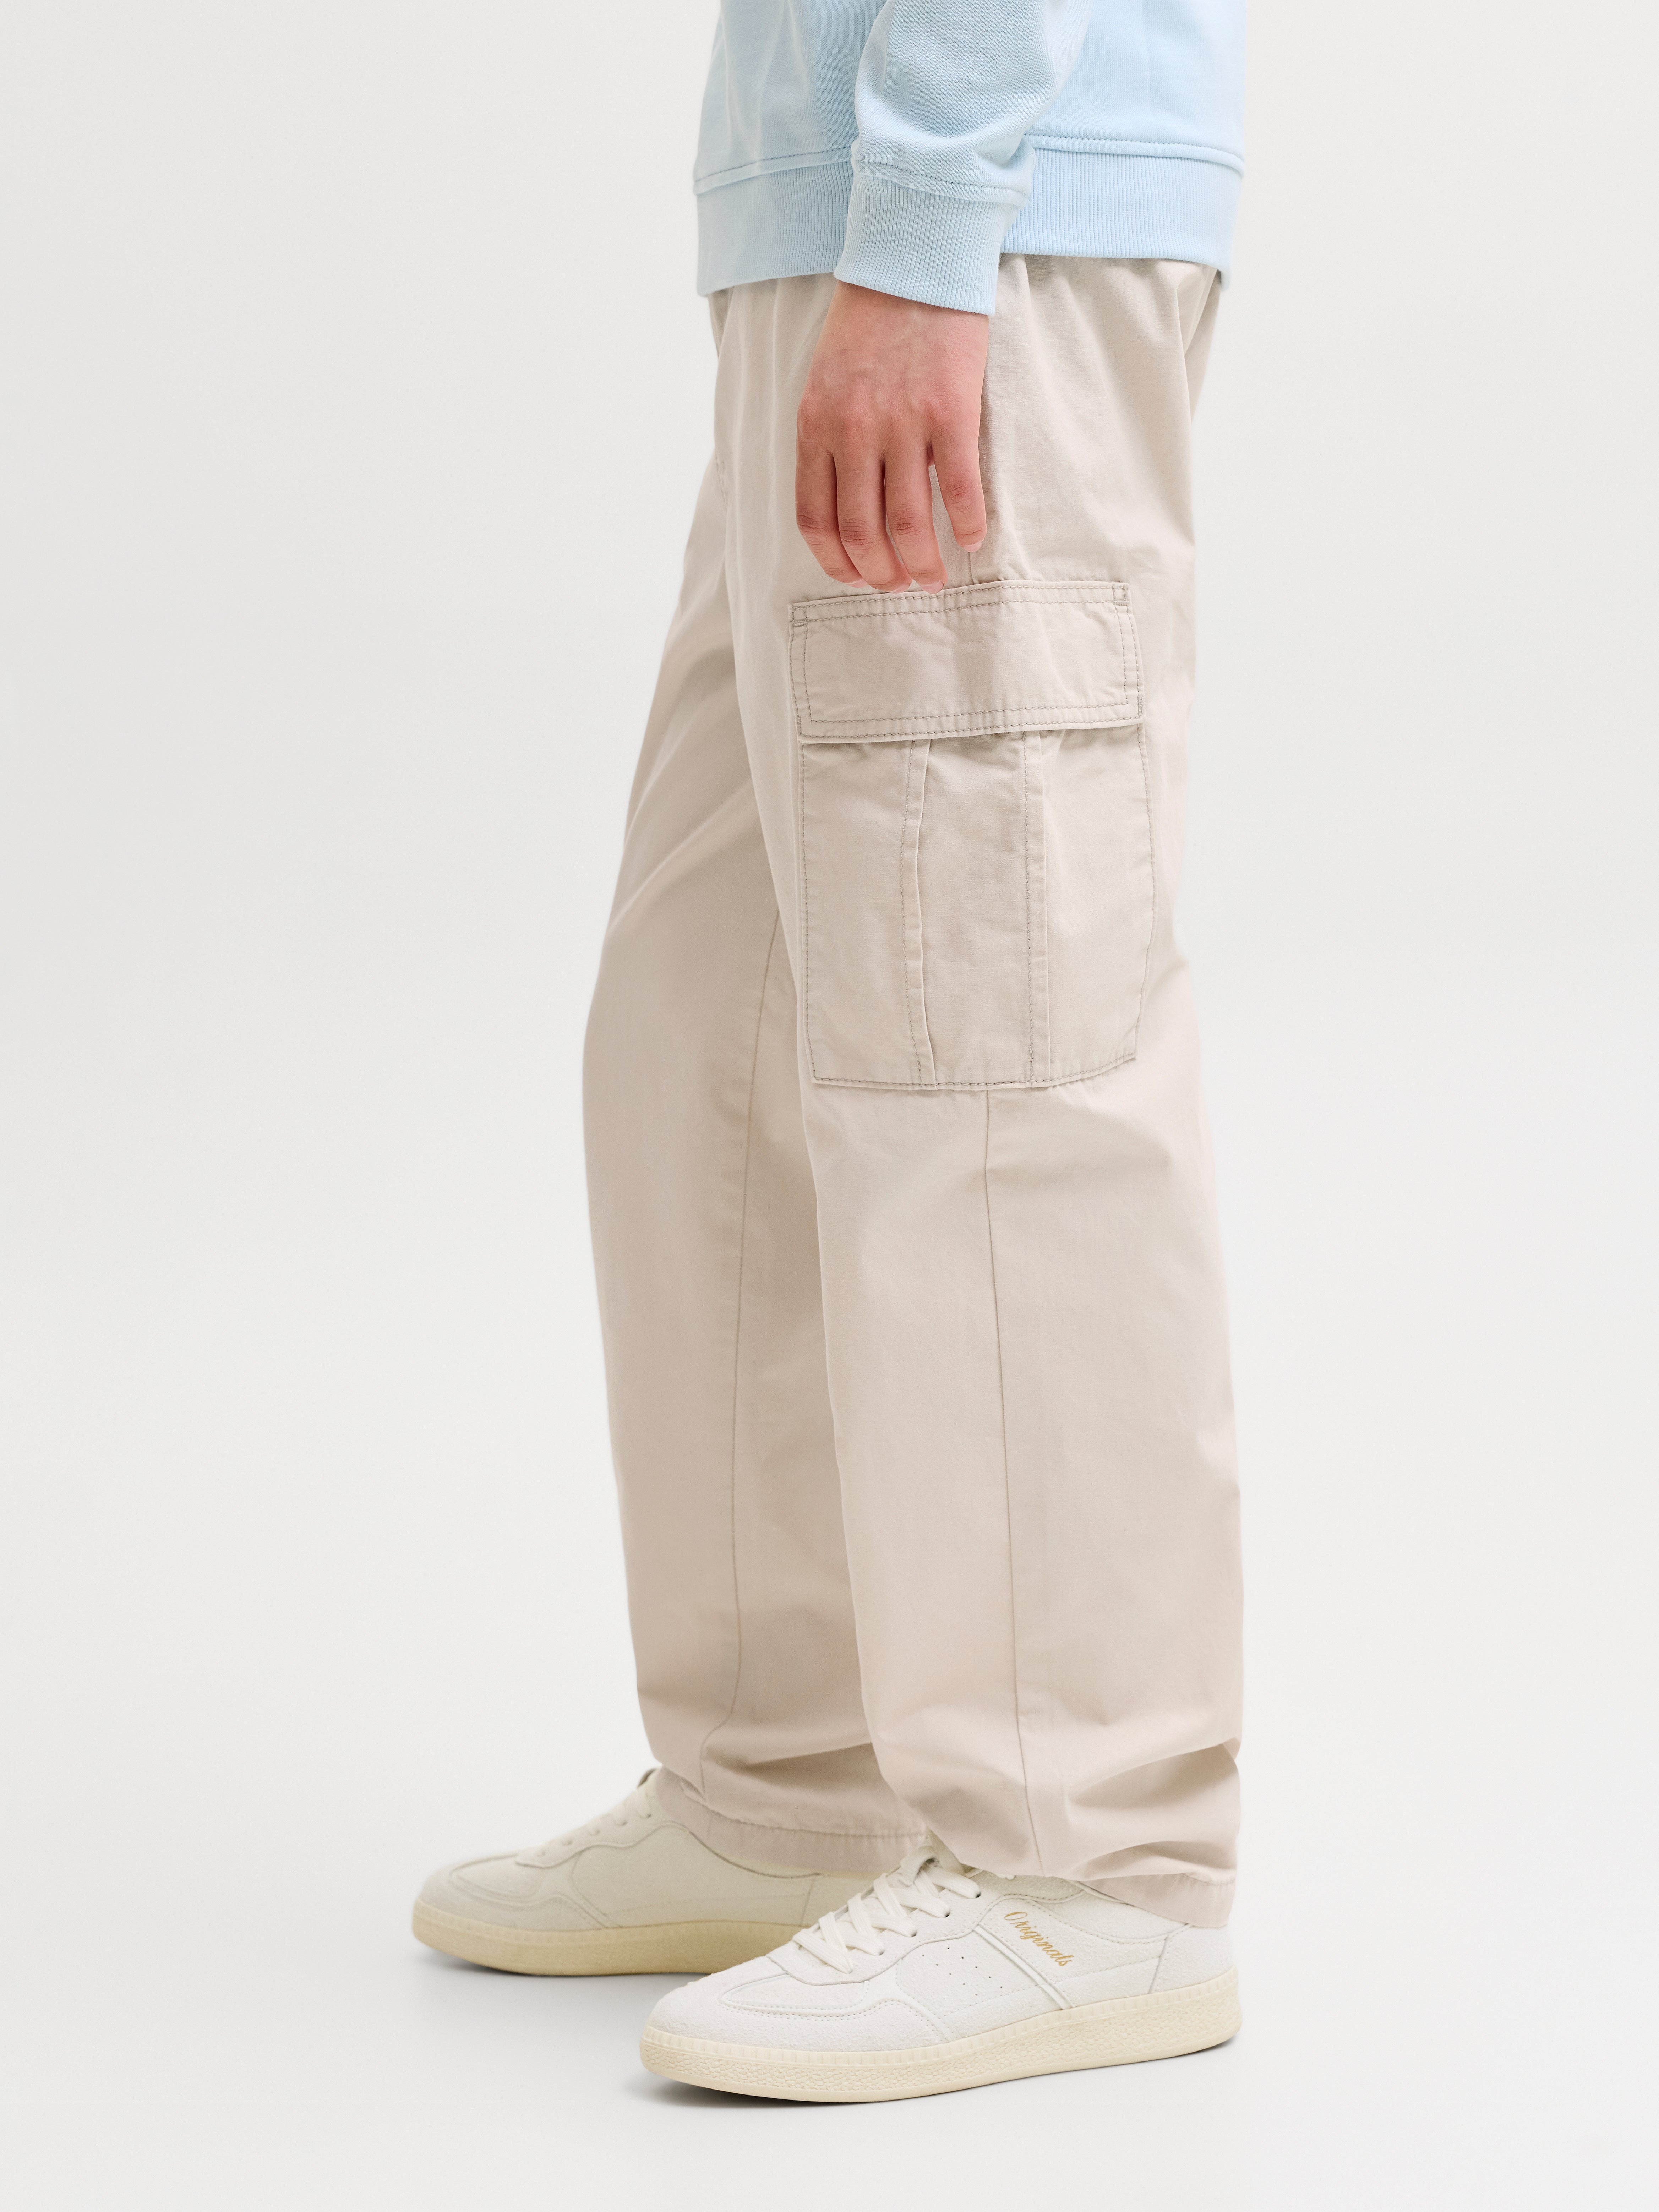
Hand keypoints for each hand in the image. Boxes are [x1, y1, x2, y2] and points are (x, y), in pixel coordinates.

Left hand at [795, 282, 988, 593]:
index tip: (856, 578)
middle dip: (880, 574)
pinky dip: (968, 525)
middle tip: (900, 586)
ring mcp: (902, 424)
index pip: (815, 519)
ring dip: (923, 563)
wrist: (912, 260)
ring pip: (908, 523)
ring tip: (935, 577)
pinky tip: (972, 539)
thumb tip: (847, 504)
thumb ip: (828, 439)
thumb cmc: (870, 325)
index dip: (836, 563)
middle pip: (861, 532)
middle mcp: (853, 431)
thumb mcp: (826, 383)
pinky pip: (960, 489)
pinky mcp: (950, 412)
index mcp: (815, 426)